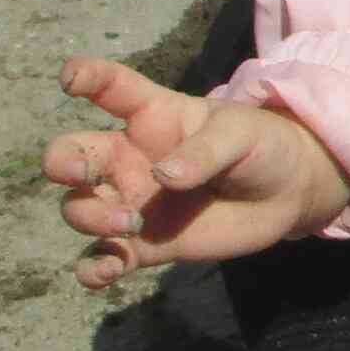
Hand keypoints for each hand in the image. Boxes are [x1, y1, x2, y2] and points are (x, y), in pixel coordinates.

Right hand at [41, 57, 349, 288]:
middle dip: (61, 163)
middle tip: (83, 174)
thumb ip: (203, 152)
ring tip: (129, 223)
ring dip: (89, 217)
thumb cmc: (262, 146)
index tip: (70, 78)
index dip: (84, 77)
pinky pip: (102, 259)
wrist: (289, 193)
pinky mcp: (146, 244)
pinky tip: (105, 273)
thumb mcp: (241, 135)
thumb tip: (162, 177)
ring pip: (80, 209)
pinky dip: (92, 270)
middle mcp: (130, 158)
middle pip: (71, 155)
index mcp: (152, 116)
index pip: (109, 87)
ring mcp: (133, 202)